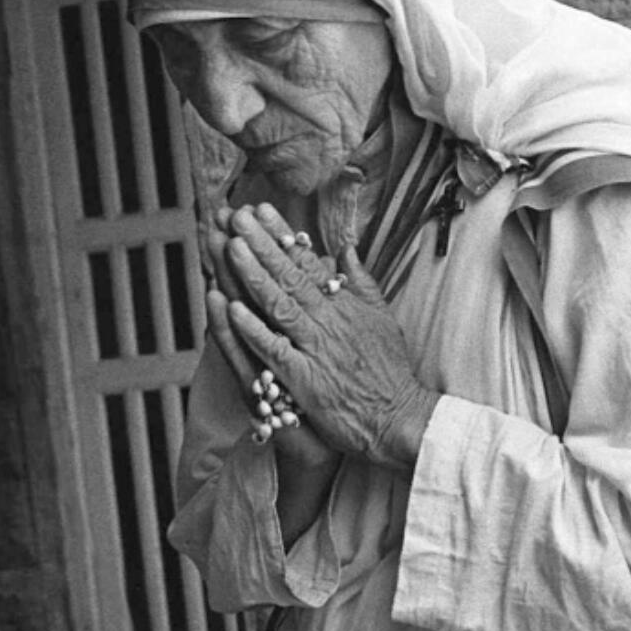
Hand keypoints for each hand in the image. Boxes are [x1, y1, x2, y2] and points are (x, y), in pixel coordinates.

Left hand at [222, 203, 438, 470]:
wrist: (399, 418)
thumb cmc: (390, 372)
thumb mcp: (383, 318)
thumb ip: (362, 282)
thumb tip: (347, 248)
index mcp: (344, 305)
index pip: (309, 263)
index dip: (282, 236)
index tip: (261, 211)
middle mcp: (328, 322)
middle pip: (290, 276)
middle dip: (262, 244)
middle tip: (236, 217)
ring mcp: (315, 349)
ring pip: (279, 305)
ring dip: (253, 275)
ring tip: (231, 247)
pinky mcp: (305, 380)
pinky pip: (274, 350)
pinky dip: (253, 329)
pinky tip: (231, 309)